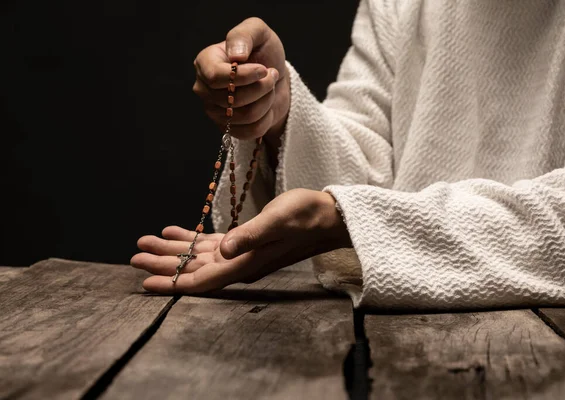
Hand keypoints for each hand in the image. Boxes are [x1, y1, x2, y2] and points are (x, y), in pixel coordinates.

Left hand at [131, 189, 351, 293]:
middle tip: (135, 255)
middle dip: (163, 264)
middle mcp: (239, 263)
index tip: (145, 281)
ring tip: (145, 242)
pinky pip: (212, 245)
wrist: (326, 216)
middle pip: (194, 269)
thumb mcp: (277, 221)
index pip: (202, 279)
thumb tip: (224, 250)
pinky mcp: (246, 242)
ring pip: (199, 257)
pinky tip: (175, 232)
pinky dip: (192, 239)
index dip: (172, 282)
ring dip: (173, 251)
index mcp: (244, 263)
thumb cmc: (305, 216)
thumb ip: (250, 236)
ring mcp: (242, 253)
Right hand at [193, 17, 289, 140]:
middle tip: (271, 75)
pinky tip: (266, 105)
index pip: (215, 77)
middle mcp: (204, 89)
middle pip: (233, 99)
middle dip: (262, 88)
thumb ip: (244, 35)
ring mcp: (214, 111)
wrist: (276, 78)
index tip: (263, 69)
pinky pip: (250, 131)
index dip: (244, 76)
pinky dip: (266, 118)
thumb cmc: (264, 52)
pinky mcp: (228, 129)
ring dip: (267, 101)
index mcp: (205, 62)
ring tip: (270, 89)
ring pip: (245, 116)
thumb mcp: (258, 32)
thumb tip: (236, 55)